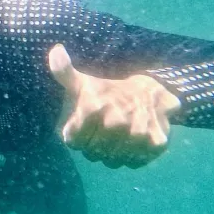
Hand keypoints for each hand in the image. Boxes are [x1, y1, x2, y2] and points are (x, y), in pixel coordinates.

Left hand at [48, 43, 180, 168]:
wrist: (150, 92)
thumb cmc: (107, 91)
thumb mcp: (81, 82)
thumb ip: (63, 71)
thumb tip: (56, 50)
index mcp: (94, 107)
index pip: (73, 142)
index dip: (76, 135)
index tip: (85, 123)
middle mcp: (117, 121)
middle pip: (92, 153)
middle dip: (92, 144)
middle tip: (101, 129)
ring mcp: (139, 134)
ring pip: (112, 161)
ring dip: (111, 153)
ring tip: (116, 134)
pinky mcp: (157, 143)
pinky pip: (133, 163)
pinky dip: (130, 156)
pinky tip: (131, 140)